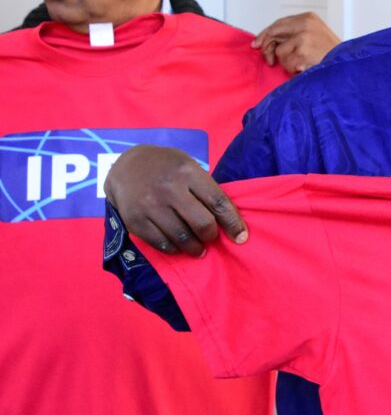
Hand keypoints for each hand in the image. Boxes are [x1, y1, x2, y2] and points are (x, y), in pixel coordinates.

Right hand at [104, 145, 247, 255]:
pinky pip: (162, 243)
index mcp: (188, 172)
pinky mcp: (136, 221)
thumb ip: (204, 188)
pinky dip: (174, 249)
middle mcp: (170, 188)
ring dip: (195, 247)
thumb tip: (226, 219)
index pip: (218, 202)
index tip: (241, 237)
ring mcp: (151, 205)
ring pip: (182, 237)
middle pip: (202, 223)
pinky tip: (178, 246)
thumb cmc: (166, 167)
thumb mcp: (187, 166)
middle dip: (211, 236)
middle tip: (211, 238)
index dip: (233, 223)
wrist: (125, 167)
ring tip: (198, 249)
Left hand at [252, 12, 339, 73]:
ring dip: (287, 62)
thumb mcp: (314, 36)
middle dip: (268, 47)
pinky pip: (286, 62)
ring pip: (280, 51)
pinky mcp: (303, 51)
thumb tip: (268, 42)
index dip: (266, 34)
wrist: (346, 65)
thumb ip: (293, 35)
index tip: (257, 43)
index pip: (279, 23)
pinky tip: (304, 67)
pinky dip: (293, 69)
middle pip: (275, 33)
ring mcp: (304, 37)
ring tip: (302, 63)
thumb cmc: (331, 55)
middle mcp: (305, 24)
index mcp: (309, 18)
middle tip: (269, 59)